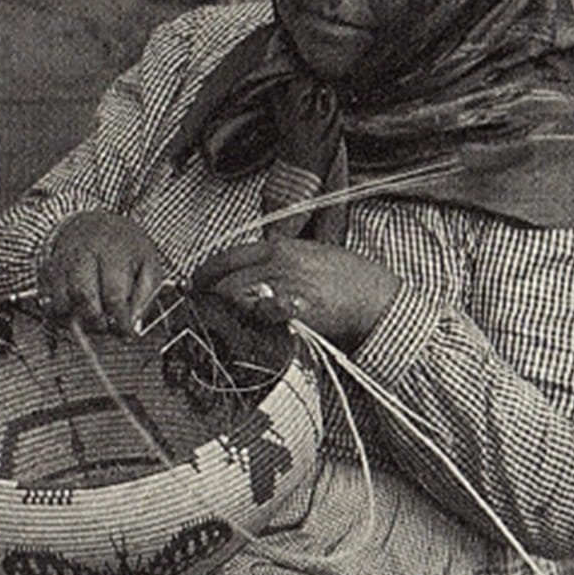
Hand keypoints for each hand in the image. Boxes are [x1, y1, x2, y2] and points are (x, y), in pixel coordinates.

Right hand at [38, 211, 166, 334]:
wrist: (92, 224)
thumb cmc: (124, 248)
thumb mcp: (147, 264)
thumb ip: (144, 296)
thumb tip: (132, 327)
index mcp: (113, 251)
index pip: (113, 294)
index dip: (119, 320)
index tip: (124, 332)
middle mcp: (82, 253)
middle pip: (82, 296)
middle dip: (95, 321)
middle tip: (104, 327)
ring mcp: (60, 262)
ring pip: (59, 301)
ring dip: (74, 319)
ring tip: (88, 319)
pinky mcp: (45, 271)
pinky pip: (45, 301)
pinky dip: (58, 313)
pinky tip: (73, 311)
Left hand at [190, 238, 400, 346]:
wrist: (377, 301)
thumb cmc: (349, 279)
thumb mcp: (311, 254)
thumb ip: (280, 256)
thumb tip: (250, 264)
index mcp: (279, 248)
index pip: (227, 256)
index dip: (206, 271)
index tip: (195, 282)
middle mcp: (277, 264)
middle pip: (225, 279)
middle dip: (209, 295)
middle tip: (201, 307)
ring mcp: (283, 287)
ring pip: (235, 298)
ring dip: (226, 311)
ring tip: (225, 320)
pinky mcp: (291, 311)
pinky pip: (256, 317)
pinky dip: (249, 322)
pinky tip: (252, 326)